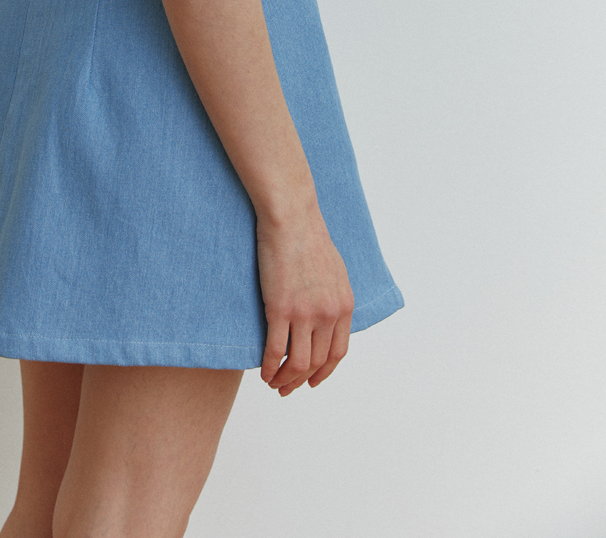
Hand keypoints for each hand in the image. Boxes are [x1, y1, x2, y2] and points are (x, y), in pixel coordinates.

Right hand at [256, 204, 353, 395]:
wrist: (291, 216)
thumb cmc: (307, 235)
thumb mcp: (334, 269)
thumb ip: (333, 296)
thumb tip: (327, 314)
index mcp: (344, 304)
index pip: (337, 352)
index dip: (323, 371)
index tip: (311, 380)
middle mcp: (329, 313)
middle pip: (317, 362)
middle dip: (301, 381)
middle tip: (286, 388)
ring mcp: (306, 313)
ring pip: (298, 363)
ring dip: (285, 379)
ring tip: (273, 383)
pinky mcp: (280, 308)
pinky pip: (275, 351)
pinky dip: (269, 367)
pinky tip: (262, 373)